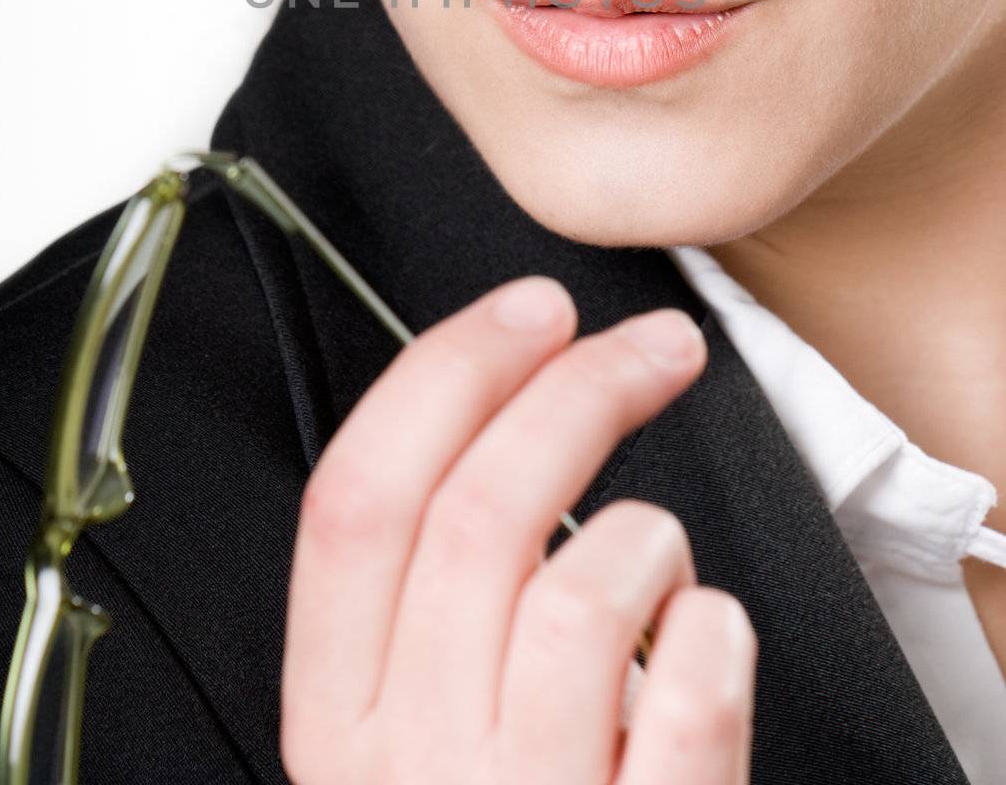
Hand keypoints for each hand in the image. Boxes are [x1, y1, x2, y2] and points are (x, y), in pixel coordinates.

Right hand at [281, 274, 756, 783]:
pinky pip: (684, 698)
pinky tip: (708, 639)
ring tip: (662, 558)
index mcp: (337, 719)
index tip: (527, 312)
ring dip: (646, 536)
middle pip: (477, 513)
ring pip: (579, 593)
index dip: (445, 374)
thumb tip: (496, 417)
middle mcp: (407, 766)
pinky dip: (713, 635)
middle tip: (650, 348)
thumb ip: (423, 605)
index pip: (356, 499)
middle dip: (573, 390)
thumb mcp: (407, 732)